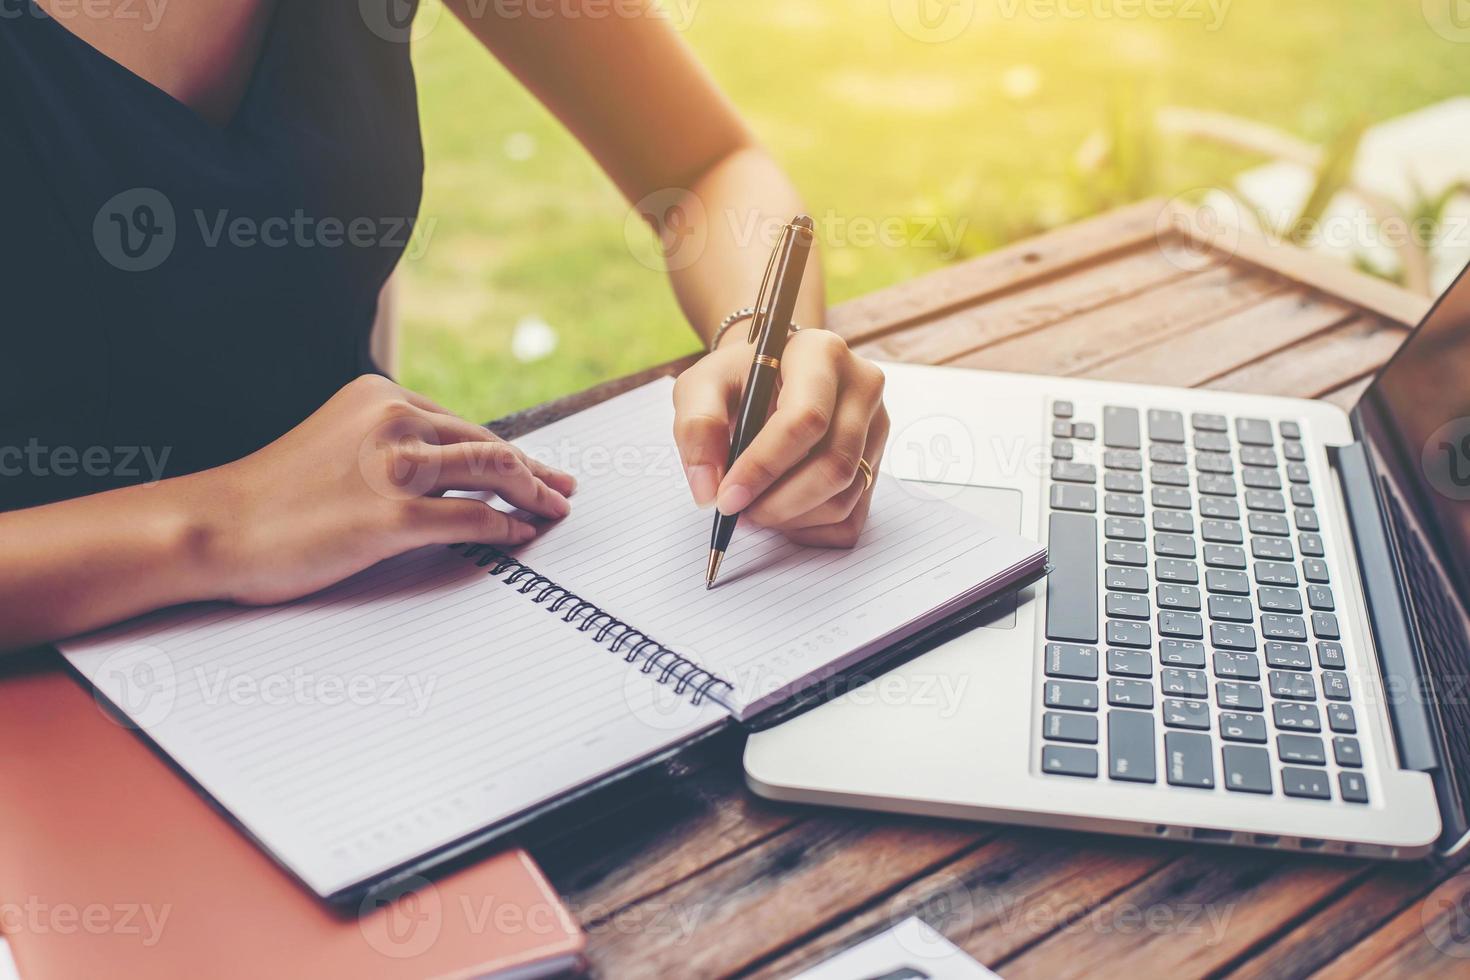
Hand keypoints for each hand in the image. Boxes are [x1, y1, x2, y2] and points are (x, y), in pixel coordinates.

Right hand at [198, 375, 575, 604]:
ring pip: (492, 471)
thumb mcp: (334, 443)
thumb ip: (385, 444)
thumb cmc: (271, 496)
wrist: (214, 526)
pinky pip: (473, 517)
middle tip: (563, 489)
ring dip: (532, 494)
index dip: (507, 450)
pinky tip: (519, 535)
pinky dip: (505, 526)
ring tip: (553, 512)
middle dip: (534, 470)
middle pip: (487, 443)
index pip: (462, 425)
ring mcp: (395, 465)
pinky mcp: (392, 513)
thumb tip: (444, 469)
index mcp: (380, 397)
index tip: (534, 467)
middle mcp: (394, 420)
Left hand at [673, 329, 887, 546]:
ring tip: (754, 508)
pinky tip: (781, 511)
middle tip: (738, 513)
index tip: (727, 497)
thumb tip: (709, 491)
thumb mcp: (702, 386)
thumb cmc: (738, 379)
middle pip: (834, 465)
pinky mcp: (875, 462)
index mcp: (821, 353)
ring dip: (791, 519)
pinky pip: (851, 518)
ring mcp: (876, 427)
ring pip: (844, 497)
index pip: (806, 419)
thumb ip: (698, 428)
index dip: (764, 466)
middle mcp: (862, 387)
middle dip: (779, 503)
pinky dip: (809, 530)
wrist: (768, 377)